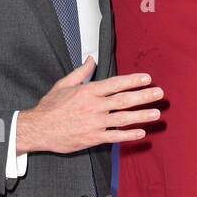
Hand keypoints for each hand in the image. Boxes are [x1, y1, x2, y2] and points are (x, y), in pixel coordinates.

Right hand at [17, 60, 163, 152]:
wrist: (38, 129)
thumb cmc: (50, 107)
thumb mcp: (63, 84)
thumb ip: (80, 72)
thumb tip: (91, 59)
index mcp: (87, 91)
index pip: (116, 83)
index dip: (133, 80)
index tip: (147, 78)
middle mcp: (93, 106)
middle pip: (124, 99)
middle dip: (144, 96)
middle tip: (159, 93)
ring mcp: (94, 123)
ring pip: (123, 118)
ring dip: (141, 115)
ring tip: (156, 113)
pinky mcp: (92, 138)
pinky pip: (114, 137)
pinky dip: (128, 135)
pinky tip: (141, 133)